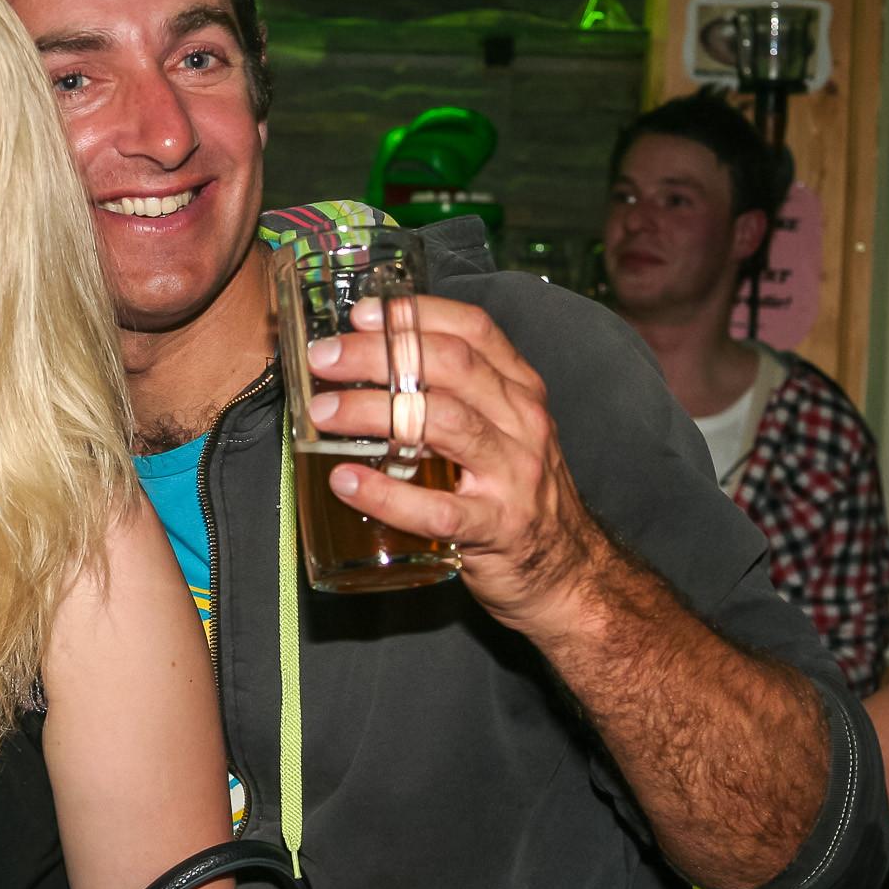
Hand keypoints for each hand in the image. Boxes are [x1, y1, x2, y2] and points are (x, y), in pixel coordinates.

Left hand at [305, 294, 603, 636]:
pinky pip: (435, 508)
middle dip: (379, 355)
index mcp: (520, 392)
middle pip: (450, 367)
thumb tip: (369, 368)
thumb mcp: (501, 433)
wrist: (567, 573)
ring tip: (322, 414)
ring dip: (373, 412)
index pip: (474, 331)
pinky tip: (345, 481)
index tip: (362, 315)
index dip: (415, 315)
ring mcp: (513, 476)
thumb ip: (455, 399)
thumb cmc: (516, 495)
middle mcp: (522, 424)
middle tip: (325, 361)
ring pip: (443, 424)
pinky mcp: (495, 529)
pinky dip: (385, 494)